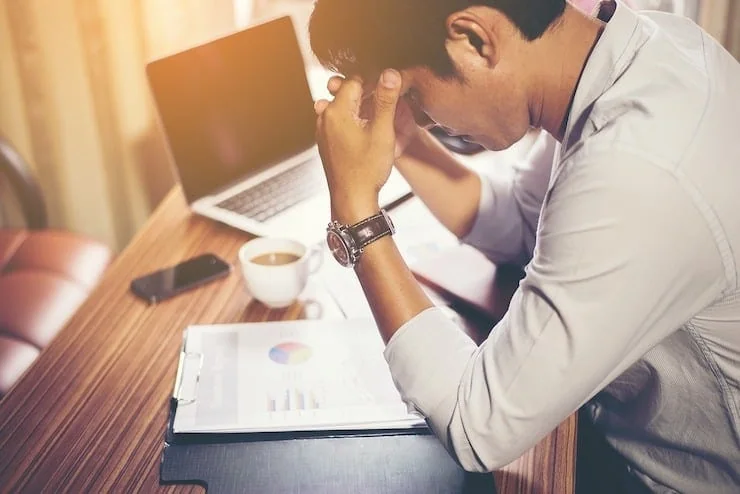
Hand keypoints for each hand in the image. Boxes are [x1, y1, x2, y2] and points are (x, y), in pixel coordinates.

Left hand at [314, 70, 402, 222]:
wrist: (352, 198)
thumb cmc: (366, 169)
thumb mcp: (382, 132)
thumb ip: (386, 100)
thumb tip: (390, 73)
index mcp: (337, 111)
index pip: (356, 81)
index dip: (375, 82)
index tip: (390, 89)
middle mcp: (325, 117)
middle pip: (348, 93)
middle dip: (368, 94)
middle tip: (387, 102)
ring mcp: (323, 131)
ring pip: (344, 107)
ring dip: (361, 108)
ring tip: (379, 117)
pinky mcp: (326, 142)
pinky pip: (339, 122)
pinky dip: (353, 121)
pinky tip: (367, 130)